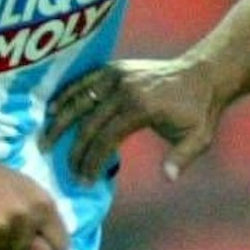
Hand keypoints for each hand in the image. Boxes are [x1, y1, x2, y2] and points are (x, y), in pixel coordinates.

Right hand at [0, 145, 71, 249]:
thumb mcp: (28, 193)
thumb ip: (44, 221)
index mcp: (43, 204)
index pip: (61, 247)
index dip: (48, 246)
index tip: (34, 239)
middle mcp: (25, 215)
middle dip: (25, 247)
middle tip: (6, 228)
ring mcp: (0, 225)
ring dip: (1, 248)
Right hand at [43, 60, 221, 183]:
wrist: (205, 74)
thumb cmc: (201, 110)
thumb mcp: (199, 137)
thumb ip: (182, 157)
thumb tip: (168, 177)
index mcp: (141, 106)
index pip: (105, 138)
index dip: (91, 162)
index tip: (84, 181)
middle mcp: (124, 88)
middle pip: (87, 122)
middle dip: (73, 150)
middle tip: (64, 170)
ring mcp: (116, 75)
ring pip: (78, 98)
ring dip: (59, 121)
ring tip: (44, 141)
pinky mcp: (114, 67)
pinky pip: (82, 81)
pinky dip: (65, 95)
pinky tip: (52, 110)